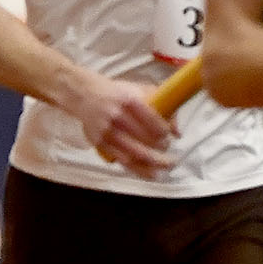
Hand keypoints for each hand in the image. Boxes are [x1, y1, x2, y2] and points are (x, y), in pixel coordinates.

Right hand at [56, 69, 172, 177]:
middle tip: (169, 151)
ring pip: (134, 154)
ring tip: (166, 165)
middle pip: (144, 139)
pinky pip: (123, 160)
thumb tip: (177, 131)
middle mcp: (117, 117)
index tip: (169, 136)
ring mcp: (107, 132)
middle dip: (162, 149)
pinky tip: (152, 173)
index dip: (163, 132)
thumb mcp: (138, 90)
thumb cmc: (116, 93)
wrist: (85, 95)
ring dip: (154, 163)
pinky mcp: (100, 143)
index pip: (151, 120)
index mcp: (129, 101)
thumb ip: (162, 105)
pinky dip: (139, 169)